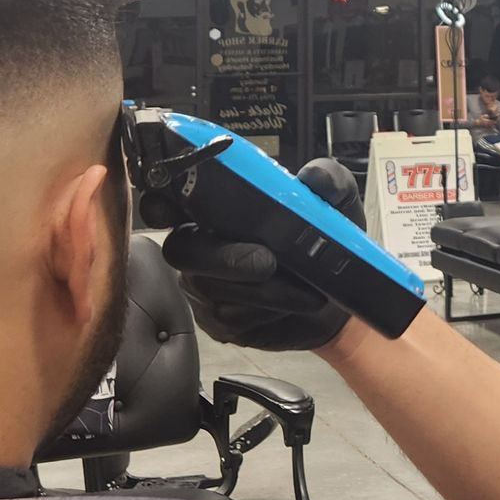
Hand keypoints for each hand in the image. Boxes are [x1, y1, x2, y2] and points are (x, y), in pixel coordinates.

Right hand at [160, 156, 365, 351]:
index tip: (168, 209)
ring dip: (262, 290)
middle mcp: (202, 246)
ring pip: (211, 288)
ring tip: (304, 289)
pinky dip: (266, 312)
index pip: (168, 200)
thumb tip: (313, 178)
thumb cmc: (326, 240)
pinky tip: (294, 306)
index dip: (159, 203)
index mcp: (216, 209)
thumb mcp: (337, 203)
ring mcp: (205, 286)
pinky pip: (230, 319)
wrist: (341, 296)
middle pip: (181, 249)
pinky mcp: (220, 322)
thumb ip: (327, 180)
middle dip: (222, 257)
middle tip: (267, 262)